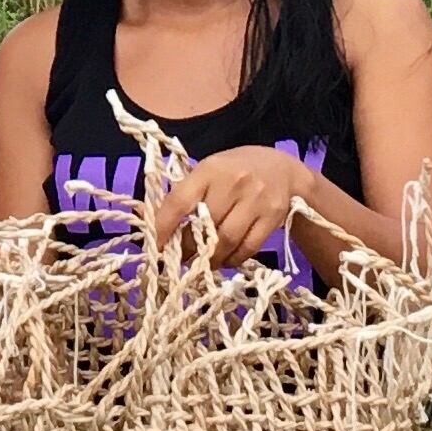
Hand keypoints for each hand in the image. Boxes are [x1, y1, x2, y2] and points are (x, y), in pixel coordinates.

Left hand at [152, 147, 310, 263]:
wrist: (282, 168)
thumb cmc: (235, 171)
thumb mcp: (208, 172)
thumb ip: (182, 195)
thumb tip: (149, 222)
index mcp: (209, 169)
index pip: (179, 201)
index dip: (163, 227)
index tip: (155, 247)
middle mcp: (233, 182)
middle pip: (204, 226)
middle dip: (188, 248)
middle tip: (181, 257)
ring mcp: (256, 200)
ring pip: (226, 241)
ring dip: (210, 258)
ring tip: (202, 262)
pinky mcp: (273, 216)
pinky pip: (248, 248)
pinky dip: (232, 260)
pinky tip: (224, 259)